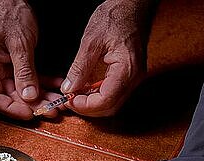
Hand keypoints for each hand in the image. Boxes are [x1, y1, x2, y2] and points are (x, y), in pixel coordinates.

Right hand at [0, 0, 61, 118]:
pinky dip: (45, 82)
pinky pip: (31, 77)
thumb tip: (29, 95)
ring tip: (58, 102)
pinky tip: (57, 86)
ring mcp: (6, 66)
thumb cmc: (6, 11)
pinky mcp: (17, 62)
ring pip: (24, 89)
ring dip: (42, 96)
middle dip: (33, 104)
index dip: (11, 108)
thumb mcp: (18, 42)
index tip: (29, 113)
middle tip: (51, 110)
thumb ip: (24, 71)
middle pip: (12, 95)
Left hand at [61, 0, 156, 116]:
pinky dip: (100, 95)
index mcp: (126, 70)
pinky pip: (115, 93)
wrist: (132, 6)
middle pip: (110, 107)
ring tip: (76, 95)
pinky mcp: (131, 75)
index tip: (69, 100)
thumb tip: (69, 88)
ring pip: (113, 103)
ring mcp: (134, 78)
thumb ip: (80, 68)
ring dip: (93, 104)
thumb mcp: (91, 41)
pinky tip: (87, 89)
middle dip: (88, 108)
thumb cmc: (115, 17)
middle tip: (70, 101)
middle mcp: (134, 78)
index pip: (105, 101)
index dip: (85, 105)